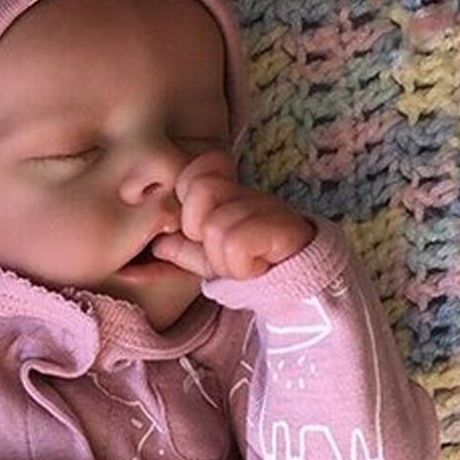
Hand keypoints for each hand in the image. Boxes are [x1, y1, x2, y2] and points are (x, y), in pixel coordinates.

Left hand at [151, 149, 314, 279]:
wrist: (302, 287)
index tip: (199, 231)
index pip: (194, 172)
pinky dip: (240, 266)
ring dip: (222, 258)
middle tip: (221, 249)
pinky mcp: (282, 227)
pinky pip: (236, 243)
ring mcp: (267, 206)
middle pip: (201, 191)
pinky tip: (255, 267)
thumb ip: (184, 249)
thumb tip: (157, 243)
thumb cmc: (253, 266)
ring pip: (215, 226)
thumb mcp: (211, 259)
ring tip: (242, 263)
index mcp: (228, 193)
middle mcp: (247, 192)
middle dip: (200, 230)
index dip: (188, 203)